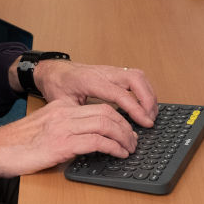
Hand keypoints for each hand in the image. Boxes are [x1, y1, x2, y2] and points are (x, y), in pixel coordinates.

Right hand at [0, 98, 138, 182]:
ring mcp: (63, 128)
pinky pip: (97, 141)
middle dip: (125, 126)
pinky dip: (113, 147)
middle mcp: (63, 113)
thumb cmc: (15, 144)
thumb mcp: (43, 128)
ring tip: (129, 148)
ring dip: (124, 137)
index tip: (125, 129)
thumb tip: (85, 140)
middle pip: (106, 112)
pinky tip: (118, 154)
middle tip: (133, 140)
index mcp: (60, 107)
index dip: (117, 117)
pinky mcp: (62, 144)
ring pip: (106, 124)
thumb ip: (63, 127)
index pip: (97, 106)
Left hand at [32, 60, 157, 127]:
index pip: (120, 94)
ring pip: (138, 76)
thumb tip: (96, 133)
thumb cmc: (56, 86)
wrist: (52, 70)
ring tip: (150, 114)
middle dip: (147, 100)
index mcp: (91, 81)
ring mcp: (110, 70)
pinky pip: (135, 77)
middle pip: (135, 79)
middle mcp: (103, 72)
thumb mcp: (62, 103)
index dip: (136, 109)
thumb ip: (79, 115)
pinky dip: (144, 90)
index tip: (146, 123)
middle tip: (150, 120)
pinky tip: (144, 105)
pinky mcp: (113, 72)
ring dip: (149, 94)